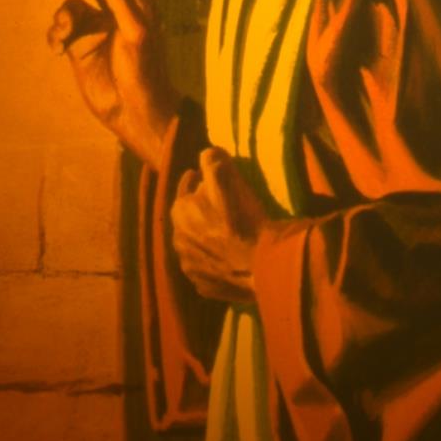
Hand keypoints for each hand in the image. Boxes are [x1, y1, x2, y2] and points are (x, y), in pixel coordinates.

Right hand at [44, 0, 180, 160]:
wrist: (136, 113)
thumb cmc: (145, 73)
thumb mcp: (136, 34)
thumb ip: (121, 0)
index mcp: (137, 3)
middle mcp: (116, 12)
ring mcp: (97, 29)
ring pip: (69, 7)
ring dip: (61, 17)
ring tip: (61, 35)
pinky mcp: (81, 48)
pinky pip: (59, 30)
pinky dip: (53, 35)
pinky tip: (57, 49)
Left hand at [170, 148, 267, 305]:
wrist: (262, 266)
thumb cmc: (243, 219)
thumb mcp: (228, 180)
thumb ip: (213, 161)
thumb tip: (206, 153)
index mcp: (180, 213)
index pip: (183, 190)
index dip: (192, 181)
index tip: (197, 175)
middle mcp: (178, 241)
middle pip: (188, 219)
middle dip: (198, 211)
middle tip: (216, 205)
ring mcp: (190, 267)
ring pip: (195, 245)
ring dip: (204, 237)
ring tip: (223, 232)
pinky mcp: (204, 287)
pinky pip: (206, 268)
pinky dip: (214, 260)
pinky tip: (228, 258)